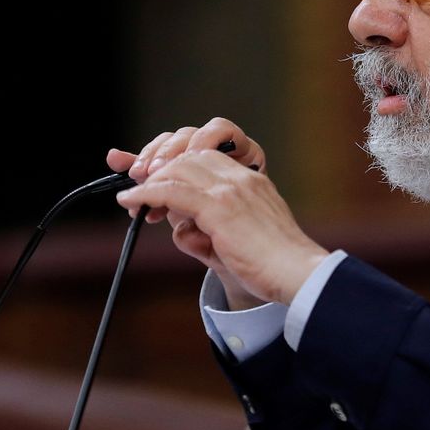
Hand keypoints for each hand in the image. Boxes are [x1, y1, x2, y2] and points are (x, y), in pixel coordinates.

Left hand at [112, 125, 327, 306]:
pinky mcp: (219, 206)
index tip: (152, 179)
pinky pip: (172, 189)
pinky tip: (131, 199)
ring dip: (149, 181)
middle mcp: (240, 177)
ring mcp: (230, 189)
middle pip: (187, 156)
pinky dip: (146, 192)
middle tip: (138, 190)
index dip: (175, 164)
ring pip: (177, 168)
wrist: (298, 273)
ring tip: (132, 199)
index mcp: (250, 180)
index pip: (205, 156)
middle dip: (158, 169)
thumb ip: (208, 231)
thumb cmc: (273, 265)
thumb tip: (180, 231)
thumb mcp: (237, 240)